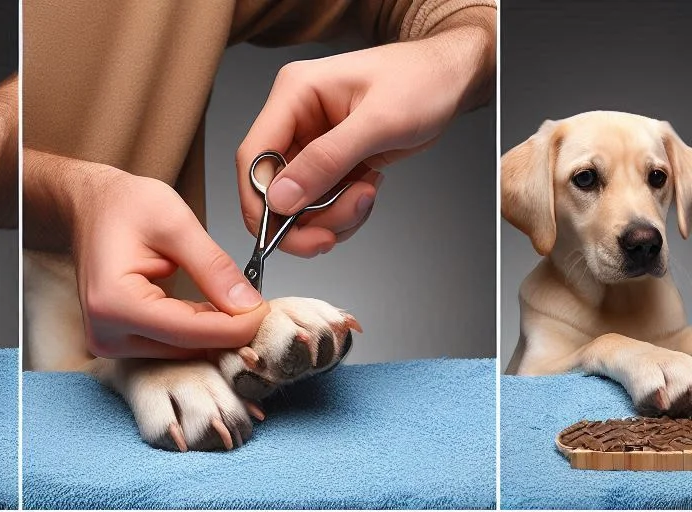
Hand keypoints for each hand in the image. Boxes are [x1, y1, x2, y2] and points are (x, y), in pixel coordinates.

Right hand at [41, 157, 265, 357]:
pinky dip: (195, 330)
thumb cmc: (122, 206)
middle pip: (186, 348)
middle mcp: (106, 333)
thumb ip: (214, 268)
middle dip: (227, 329)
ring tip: (236, 302)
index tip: (269, 310)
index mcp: (114, 303)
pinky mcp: (118, 343)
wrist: (89, 207)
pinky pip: (169, 346)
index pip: (190, 332)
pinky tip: (212, 307)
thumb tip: (249, 306)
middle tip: (260, 303)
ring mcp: (109, 343)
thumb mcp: (176, 224)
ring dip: (212, 331)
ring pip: (181, 352)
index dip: (237, 326)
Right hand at [238, 24, 493, 255]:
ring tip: (366, 197)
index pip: (254, 157)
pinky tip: (367, 190)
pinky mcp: (329, 162)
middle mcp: (296, 120)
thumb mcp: (379, 121)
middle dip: (303, 218)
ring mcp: (311, 144)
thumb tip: (280, 198)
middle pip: (272, 188)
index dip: (260, 201)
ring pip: (297, 203)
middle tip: (330, 235)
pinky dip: (341, 212)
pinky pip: (319, 203)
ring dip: (330, 215)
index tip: (280, 233)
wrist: (453, 79)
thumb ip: (327, 160)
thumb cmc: (424, 81)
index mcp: (295, 95)